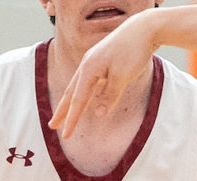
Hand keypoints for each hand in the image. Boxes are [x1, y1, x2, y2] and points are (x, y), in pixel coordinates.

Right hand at [47, 12, 158, 137]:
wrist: (143, 28)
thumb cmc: (133, 51)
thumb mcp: (123, 77)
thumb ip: (109, 96)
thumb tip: (98, 115)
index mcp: (89, 69)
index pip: (78, 100)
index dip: (72, 120)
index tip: (65, 136)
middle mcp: (87, 65)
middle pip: (71, 93)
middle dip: (62, 111)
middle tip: (52, 126)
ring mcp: (93, 61)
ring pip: (78, 86)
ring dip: (71, 102)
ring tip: (64, 115)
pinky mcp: (101, 60)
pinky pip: (88, 81)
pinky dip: (83, 92)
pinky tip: (85, 98)